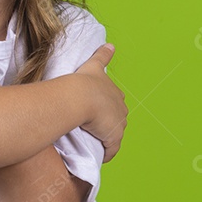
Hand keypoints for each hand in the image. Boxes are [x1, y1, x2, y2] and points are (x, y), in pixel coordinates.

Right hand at [73, 43, 127, 162]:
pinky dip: (108, 152)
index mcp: (115, 92)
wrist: (80, 96)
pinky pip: (111, 149)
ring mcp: (117, 123)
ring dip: (107, 137)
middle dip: (109, 121)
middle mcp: (120, 107)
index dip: (107, 104)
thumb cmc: (83, 81)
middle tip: (94, 125)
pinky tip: (102, 156)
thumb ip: (103, 55)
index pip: (115, 100)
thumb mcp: (93, 65)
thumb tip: (111, 44)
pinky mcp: (113, 137)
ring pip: (114, 132)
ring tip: (95, 140)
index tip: (99, 109)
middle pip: (117, 116)